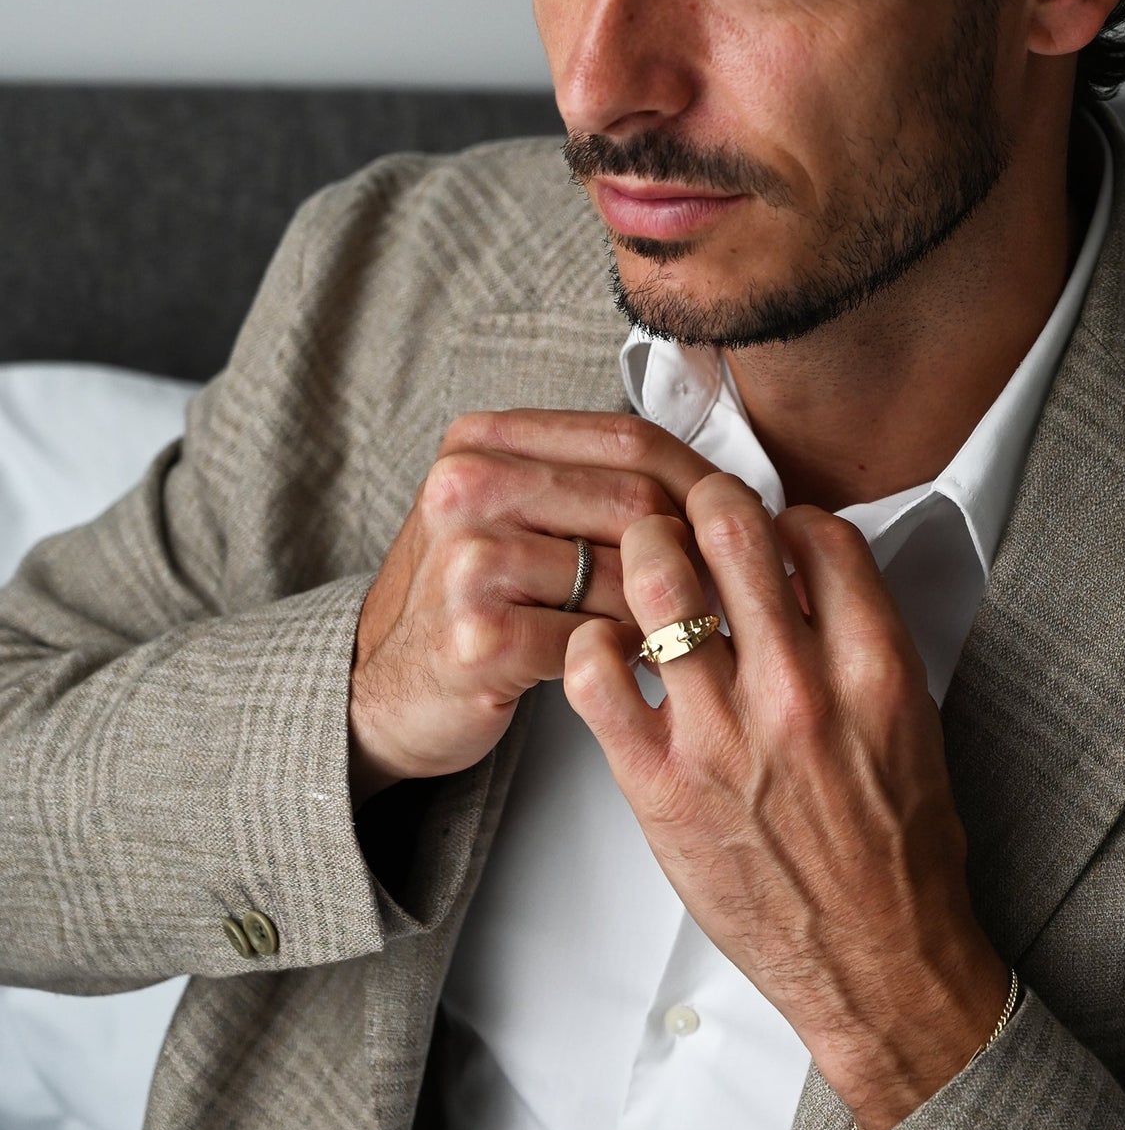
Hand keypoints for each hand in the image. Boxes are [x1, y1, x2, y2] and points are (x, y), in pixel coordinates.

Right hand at [348, 411, 713, 805]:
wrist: (381, 691)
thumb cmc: (470, 599)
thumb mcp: (512, 512)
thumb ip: (591, 480)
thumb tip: (722, 491)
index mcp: (482, 441)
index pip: (628, 438)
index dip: (701, 480)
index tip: (738, 518)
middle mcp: (466, 487)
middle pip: (637, 501)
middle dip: (693, 550)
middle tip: (720, 586)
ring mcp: (467, 562)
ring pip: (626, 573)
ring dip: (665, 610)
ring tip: (674, 627)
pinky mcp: (478, 638)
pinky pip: (598, 639)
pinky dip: (629, 655)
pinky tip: (629, 663)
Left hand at [564, 473, 1010, 1129]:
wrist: (881, 961)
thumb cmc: (899, 847)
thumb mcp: (912, 718)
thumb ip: (861, 634)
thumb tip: (806, 565)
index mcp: (873, 666)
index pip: (817, 530)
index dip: (785, 514)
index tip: (769, 529)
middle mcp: (797, 688)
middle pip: (730, 528)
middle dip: (702, 502)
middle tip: (690, 515)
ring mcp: (723, 735)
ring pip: (655, 580)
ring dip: (642, 552)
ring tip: (643, 563)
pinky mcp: (660, 785)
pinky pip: (596, 675)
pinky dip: (590, 643)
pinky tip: (607, 648)